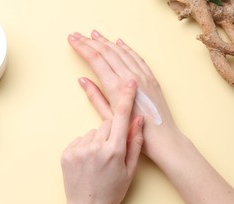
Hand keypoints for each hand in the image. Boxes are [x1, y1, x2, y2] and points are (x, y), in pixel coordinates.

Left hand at [61, 80, 143, 203]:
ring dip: (98, 140)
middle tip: (112, 151)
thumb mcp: (130, 170)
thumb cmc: (112, 192)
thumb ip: (135, 143)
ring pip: (93, 131)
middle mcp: (95, 147)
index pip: (121, 117)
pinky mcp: (66, 153)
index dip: (126, 98)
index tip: (129, 82)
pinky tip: (87, 162)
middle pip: (107, 123)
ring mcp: (79, 149)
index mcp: (114, 151)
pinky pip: (80, 139)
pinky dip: (85, 146)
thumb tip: (139, 119)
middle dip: (112, 131)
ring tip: (98, 161)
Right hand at [68, 30, 181, 158]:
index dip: (82, 48)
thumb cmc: (133, 133)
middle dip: (90, 41)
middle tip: (77, 35)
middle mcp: (129, 77)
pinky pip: (137, 57)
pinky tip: (119, 42)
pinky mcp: (151, 78)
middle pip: (106, 52)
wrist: (162, 138)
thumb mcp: (109, 118)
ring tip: (95, 34)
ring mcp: (142, 76)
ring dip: (106, 41)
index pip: (95, 60)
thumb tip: (83, 80)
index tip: (72, 40)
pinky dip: (126, 48)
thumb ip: (95, 97)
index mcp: (116, 87)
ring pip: (121, 52)